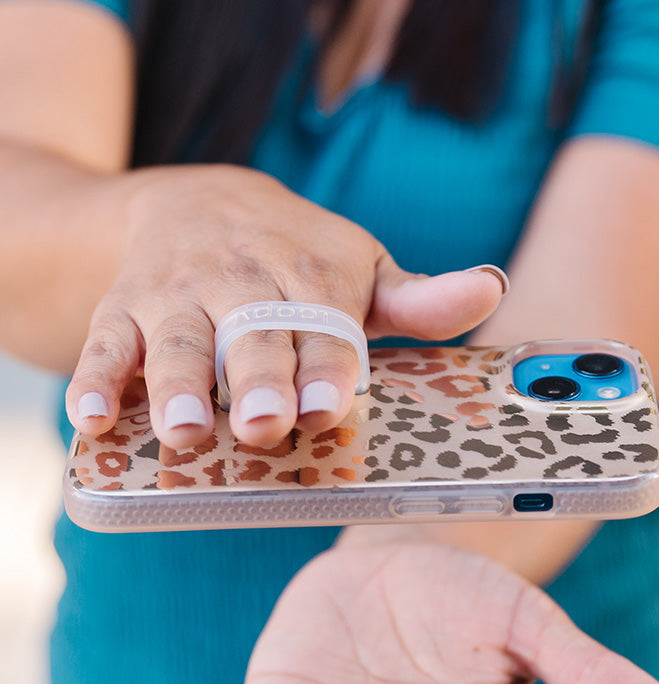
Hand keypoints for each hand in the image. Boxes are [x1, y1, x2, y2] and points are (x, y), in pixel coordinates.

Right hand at [65, 165, 505, 448]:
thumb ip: (416, 300)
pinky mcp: (123, 309)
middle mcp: (242, 281)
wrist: (198, 202)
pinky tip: (94, 421)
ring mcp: (177, 295)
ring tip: (187, 433)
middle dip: (259, 380)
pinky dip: (94, 381)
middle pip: (251, 334)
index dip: (327, 365)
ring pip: (176, 343)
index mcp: (310, 272)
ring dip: (178, 388)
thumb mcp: (360, 268)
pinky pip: (104, 345)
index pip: (323, 323)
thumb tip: (490, 290)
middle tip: (264, 425)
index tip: (329, 406)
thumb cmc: (296, 256)